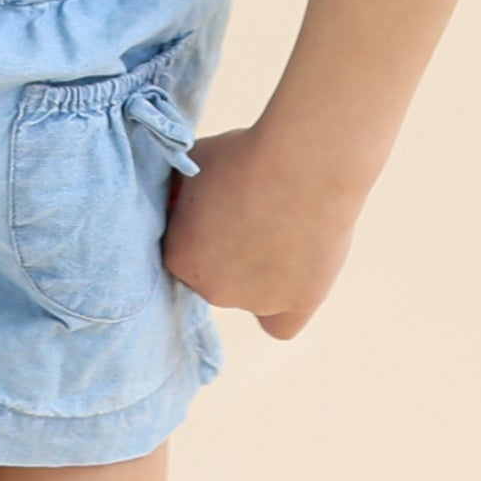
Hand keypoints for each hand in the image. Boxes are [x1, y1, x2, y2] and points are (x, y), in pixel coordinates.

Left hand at [157, 121, 365, 340]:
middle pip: (216, 277)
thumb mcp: (194, 163)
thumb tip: (177, 194)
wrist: (302, 164)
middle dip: (229, 250)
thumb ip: (180, 190)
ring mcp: (255, 302)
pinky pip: (280, 325)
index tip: (224, 203)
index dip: (202, 227)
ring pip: (250, 296)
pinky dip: (284, 308)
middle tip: (254, 212)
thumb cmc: (245, 155)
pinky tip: (291, 279)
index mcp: (179, 256)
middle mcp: (212, 289)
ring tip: (281, 226)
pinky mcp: (296, 305)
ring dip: (259, 271)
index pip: (184, 250)